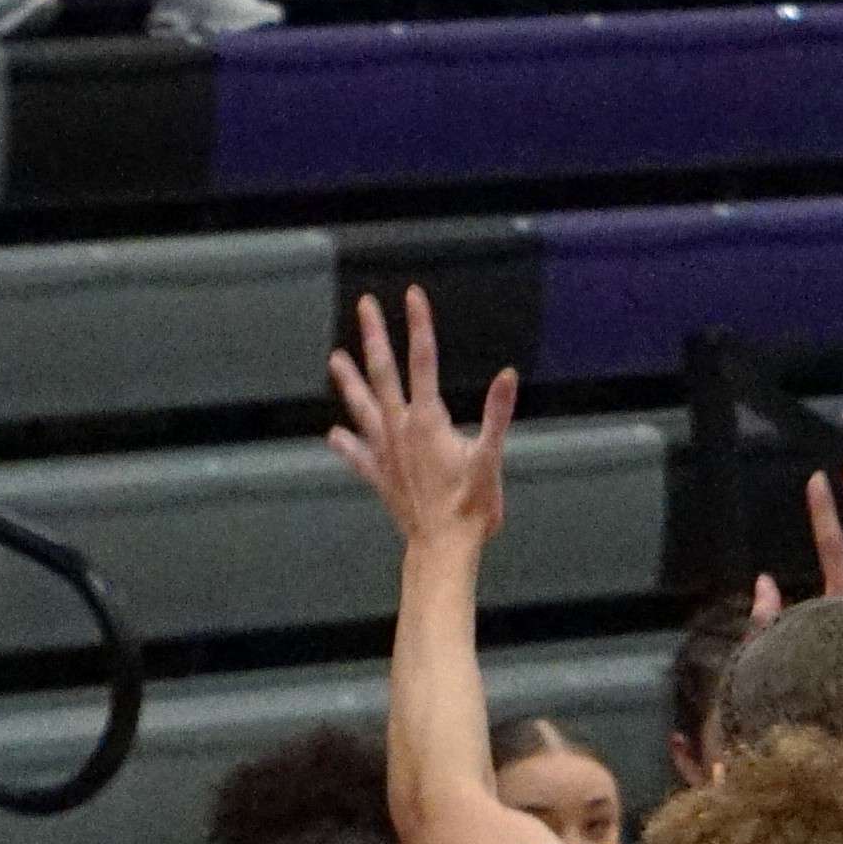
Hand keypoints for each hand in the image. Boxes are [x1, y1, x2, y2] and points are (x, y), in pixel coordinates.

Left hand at [323, 286, 516, 554]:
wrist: (443, 549)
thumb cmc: (471, 507)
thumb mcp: (491, 458)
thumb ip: (498, 413)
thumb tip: (508, 375)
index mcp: (427, 420)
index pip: (423, 360)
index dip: (419, 325)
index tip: (412, 295)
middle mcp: (400, 430)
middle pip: (383, 373)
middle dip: (375, 336)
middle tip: (365, 306)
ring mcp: (386, 453)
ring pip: (362, 407)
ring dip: (349, 381)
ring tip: (335, 359)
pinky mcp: (380, 476)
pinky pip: (358, 454)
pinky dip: (346, 442)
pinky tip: (334, 434)